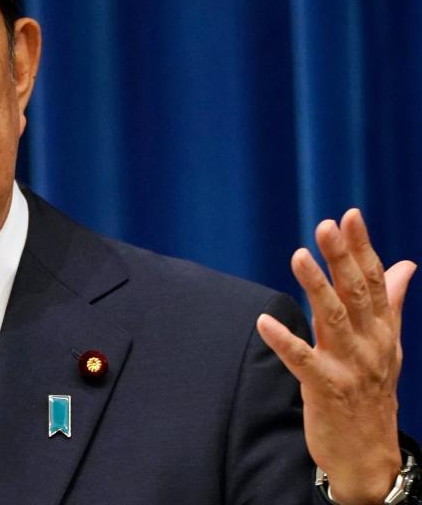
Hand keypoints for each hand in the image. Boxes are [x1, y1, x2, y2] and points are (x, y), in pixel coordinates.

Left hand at [256, 209, 415, 504]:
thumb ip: (389, 302)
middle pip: (356, 293)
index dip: (362, 247)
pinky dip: (284, 341)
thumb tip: (406, 264)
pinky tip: (264, 322)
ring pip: (333, 320)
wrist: (370, 454)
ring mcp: (350, 367)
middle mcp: (370, 344)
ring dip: (316, 287)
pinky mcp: (326, 390)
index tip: (349, 215)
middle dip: (342, 257)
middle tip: (326, 225)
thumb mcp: (386, 344)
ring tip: (299, 256)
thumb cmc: (372, 391)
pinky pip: (303, 362)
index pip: (373, 281)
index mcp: (381, 330)